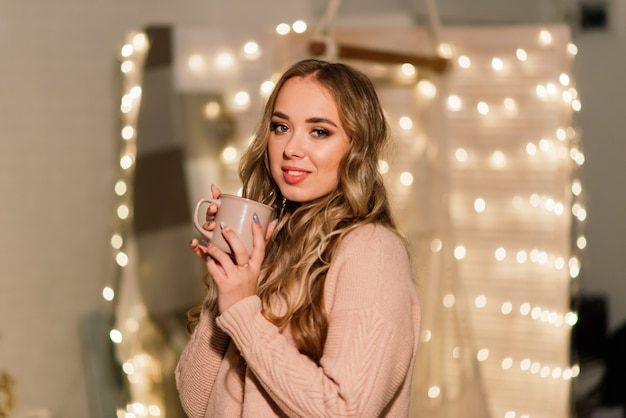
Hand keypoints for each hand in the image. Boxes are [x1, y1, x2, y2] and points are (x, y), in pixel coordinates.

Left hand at [189, 188, 276, 313]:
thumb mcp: (254, 274)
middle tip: (224, 226)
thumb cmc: (245, 292)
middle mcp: (247, 272)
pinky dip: (208, 262)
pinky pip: (214, 269)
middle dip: (232, 236)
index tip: (256, 218)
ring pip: (224, 258)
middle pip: (241, 250)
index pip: (260, 247)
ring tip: (207, 243)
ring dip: (214, 249)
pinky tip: (205, 256)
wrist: (241, 315)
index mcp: (255, 268)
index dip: (259, 232)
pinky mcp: (224, 286)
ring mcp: (236, 279)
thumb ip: (254, 257)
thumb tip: (258, 246)